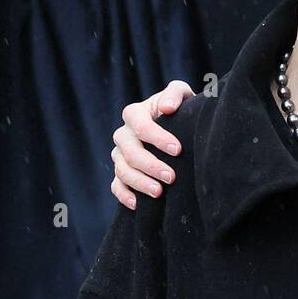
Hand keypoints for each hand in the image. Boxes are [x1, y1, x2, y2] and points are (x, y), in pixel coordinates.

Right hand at [110, 80, 195, 209]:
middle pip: (130, 152)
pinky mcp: (121, 172)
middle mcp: (124, 135)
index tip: (177, 150)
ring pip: (122, 170)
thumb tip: (166, 108)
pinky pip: (116, 185)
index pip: (140, 125)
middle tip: (172, 177)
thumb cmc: (180, 109)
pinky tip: (138, 204)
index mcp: (134, 114)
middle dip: (151, 165)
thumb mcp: (181, 94)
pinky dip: (124, 195)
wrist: (178, 126)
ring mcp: (120, 155)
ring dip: (140, 183)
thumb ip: (175, 94)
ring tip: (159, 193)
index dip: (157, 138)